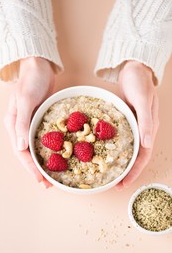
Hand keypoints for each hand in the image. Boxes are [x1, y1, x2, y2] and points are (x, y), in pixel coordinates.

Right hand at [4, 57, 54, 187]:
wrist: (39, 66)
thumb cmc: (31, 81)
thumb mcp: (26, 100)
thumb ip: (22, 123)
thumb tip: (21, 147)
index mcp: (13, 125)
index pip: (21, 152)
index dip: (30, 167)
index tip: (41, 180)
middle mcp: (21, 128)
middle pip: (27, 154)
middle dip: (37, 170)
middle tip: (48, 184)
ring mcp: (31, 124)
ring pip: (36, 148)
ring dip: (43, 163)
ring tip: (52, 176)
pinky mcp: (41, 120)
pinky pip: (44, 139)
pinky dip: (50, 150)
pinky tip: (58, 156)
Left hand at [115, 61, 158, 189]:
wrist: (134, 68)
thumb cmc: (139, 82)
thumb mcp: (143, 101)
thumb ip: (146, 122)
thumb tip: (147, 144)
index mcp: (149, 128)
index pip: (143, 157)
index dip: (134, 172)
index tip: (123, 184)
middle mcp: (142, 130)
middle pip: (136, 157)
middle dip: (127, 172)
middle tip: (115, 184)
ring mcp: (134, 125)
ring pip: (129, 149)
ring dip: (121, 162)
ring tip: (111, 173)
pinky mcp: (126, 120)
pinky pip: (121, 138)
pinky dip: (114, 147)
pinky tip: (104, 151)